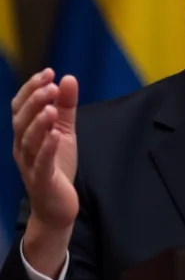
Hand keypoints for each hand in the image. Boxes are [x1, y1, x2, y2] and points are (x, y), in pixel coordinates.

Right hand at [12, 69, 78, 230]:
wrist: (56, 206)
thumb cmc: (57, 166)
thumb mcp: (64, 132)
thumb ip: (66, 107)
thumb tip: (68, 78)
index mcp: (26, 133)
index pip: (21, 106)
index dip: (32, 88)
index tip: (49, 73)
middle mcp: (22, 147)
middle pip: (21, 120)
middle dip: (35, 101)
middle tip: (50, 86)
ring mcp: (29, 164)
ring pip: (28, 140)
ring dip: (39, 122)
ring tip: (52, 108)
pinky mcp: (41, 180)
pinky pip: (41, 163)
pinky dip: (46, 148)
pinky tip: (55, 135)